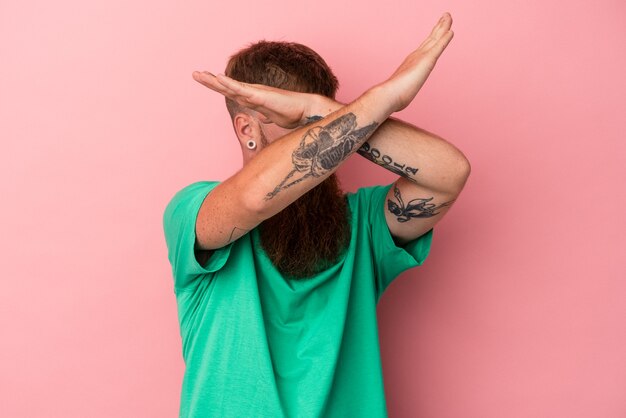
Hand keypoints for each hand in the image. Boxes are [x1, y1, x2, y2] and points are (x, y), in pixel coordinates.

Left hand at [192, 72, 315, 128]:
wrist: (305, 111)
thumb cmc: (291, 114)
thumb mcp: (273, 117)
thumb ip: (265, 115)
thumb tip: (261, 117)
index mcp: (254, 98)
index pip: (232, 91)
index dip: (219, 86)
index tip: (207, 81)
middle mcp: (252, 92)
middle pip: (227, 86)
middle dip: (210, 81)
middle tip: (195, 74)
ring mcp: (256, 93)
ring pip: (230, 86)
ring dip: (214, 81)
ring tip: (200, 74)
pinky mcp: (260, 96)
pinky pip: (241, 89)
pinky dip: (229, 84)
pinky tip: (218, 78)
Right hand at [380, 12, 454, 111]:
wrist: (388, 95)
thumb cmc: (393, 97)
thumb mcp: (402, 92)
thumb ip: (403, 91)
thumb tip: (399, 99)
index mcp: (413, 62)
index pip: (426, 46)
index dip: (434, 37)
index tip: (439, 28)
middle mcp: (417, 56)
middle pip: (432, 38)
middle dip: (439, 27)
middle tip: (446, 16)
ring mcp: (421, 57)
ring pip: (435, 38)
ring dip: (443, 26)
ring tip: (448, 16)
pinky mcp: (426, 61)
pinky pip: (439, 46)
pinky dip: (445, 38)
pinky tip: (451, 31)